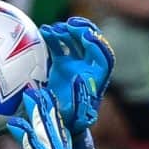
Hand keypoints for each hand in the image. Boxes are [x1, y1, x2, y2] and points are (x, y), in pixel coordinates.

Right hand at [41, 18, 114, 148]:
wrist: (62, 124)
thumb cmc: (70, 123)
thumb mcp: (74, 117)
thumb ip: (75, 103)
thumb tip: (72, 83)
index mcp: (97, 81)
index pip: (104, 59)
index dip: (98, 46)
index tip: (86, 36)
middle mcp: (89, 70)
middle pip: (92, 44)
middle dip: (83, 31)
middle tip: (69, 25)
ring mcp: (77, 65)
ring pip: (77, 41)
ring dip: (67, 32)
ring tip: (53, 29)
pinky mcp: (63, 64)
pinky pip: (61, 46)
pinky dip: (54, 37)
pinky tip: (44, 31)